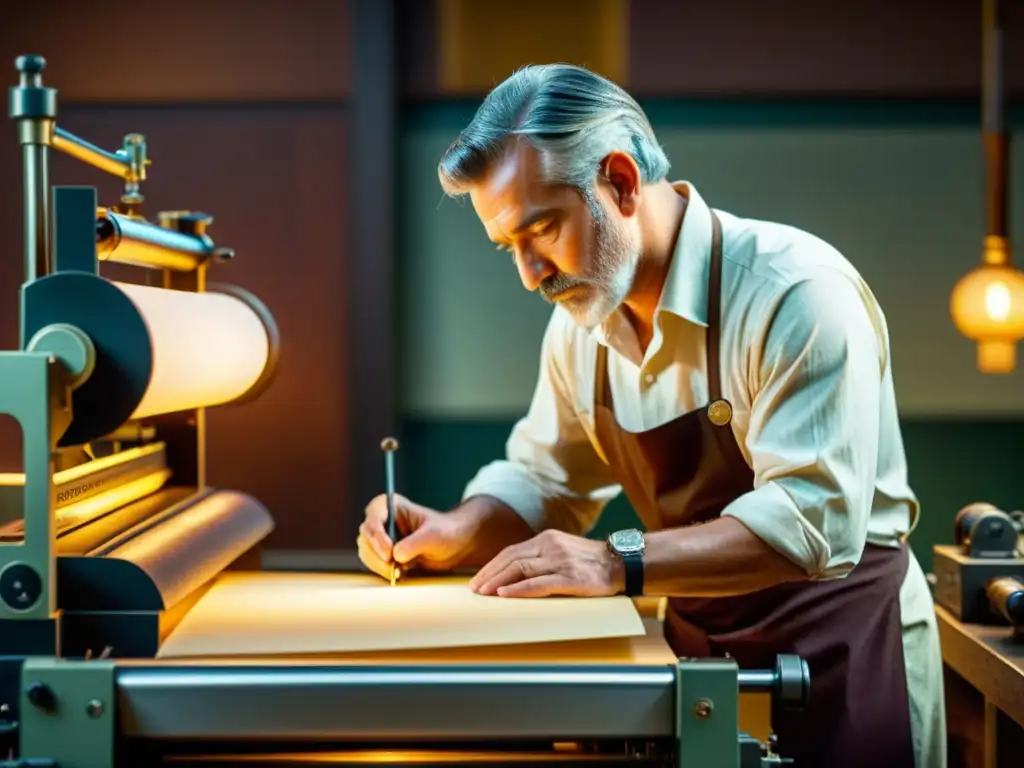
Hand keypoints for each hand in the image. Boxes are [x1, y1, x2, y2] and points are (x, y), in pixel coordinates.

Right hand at [357, 493, 473, 579]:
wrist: (456, 545)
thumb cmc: (447, 532)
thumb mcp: (434, 535)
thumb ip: (415, 543)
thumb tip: (396, 555)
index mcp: (391, 506)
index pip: (373, 518)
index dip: (377, 537)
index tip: (389, 553)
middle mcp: (383, 520)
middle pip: (365, 537)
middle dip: (376, 554)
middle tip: (392, 568)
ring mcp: (382, 538)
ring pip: (366, 552)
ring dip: (378, 565)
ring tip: (397, 572)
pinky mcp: (384, 554)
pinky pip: (374, 564)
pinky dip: (382, 571)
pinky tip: (398, 574)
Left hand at [468, 529, 623, 597]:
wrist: (621, 563)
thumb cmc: (590, 561)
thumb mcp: (563, 550)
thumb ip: (541, 557)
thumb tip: (515, 573)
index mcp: (546, 538)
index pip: (511, 551)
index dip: (491, 566)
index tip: (477, 579)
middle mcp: (550, 546)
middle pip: (511, 558)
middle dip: (489, 574)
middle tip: (473, 589)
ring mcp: (560, 561)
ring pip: (520, 569)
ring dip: (498, 582)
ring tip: (484, 593)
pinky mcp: (570, 577)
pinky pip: (538, 584)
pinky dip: (518, 589)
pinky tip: (505, 595)